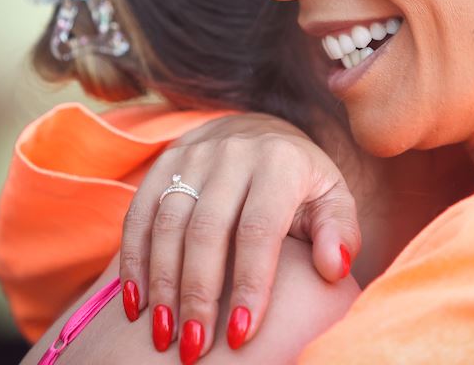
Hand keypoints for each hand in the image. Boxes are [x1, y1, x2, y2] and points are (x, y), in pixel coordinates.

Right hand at [119, 112, 360, 361]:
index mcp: (280, 162)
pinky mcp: (163, 162)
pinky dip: (134, 261)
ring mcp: (193, 155)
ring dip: (162, 285)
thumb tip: (333, 268)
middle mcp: (233, 153)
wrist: (262, 130)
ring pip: (168, 225)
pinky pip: (139, 214)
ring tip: (163, 335)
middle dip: (198, 295)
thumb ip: (339, 232)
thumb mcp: (333, 199)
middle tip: (195, 348)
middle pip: (206, 231)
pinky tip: (137, 303)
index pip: (259, 230)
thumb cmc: (302, 183)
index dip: (250, 284)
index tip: (242, 335)